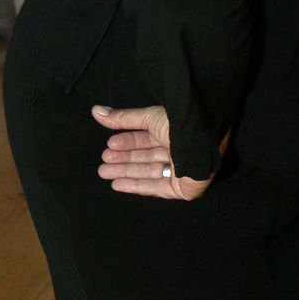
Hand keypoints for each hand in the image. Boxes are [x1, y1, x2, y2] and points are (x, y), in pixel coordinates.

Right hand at [93, 104, 220, 201]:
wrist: (203, 142)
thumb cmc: (180, 124)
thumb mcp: (149, 117)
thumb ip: (123, 118)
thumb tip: (95, 110)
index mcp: (172, 131)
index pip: (146, 138)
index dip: (127, 142)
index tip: (108, 145)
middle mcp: (176, 149)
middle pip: (145, 156)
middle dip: (123, 159)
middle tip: (102, 162)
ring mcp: (179, 170)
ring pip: (147, 172)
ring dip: (125, 172)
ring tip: (104, 172)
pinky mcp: (181, 188)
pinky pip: (155, 188)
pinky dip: (135, 186)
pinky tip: (117, 184)